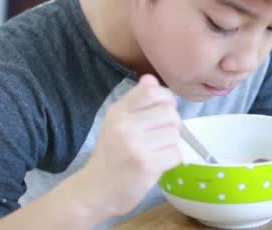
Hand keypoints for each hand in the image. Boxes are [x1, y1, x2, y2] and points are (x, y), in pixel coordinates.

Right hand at [73, 74, 181, 217]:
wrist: (95, 192)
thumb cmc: (111, 154)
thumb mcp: (117, 123)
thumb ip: (136, 101)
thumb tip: (151, 78)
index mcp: (118, 112)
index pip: (151, 92)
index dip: (166, 99)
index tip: (164, 109)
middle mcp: (125, 126)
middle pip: (170, 113)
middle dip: (172, 124)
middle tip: (162, 135)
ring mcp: (136, 146)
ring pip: (175, 134)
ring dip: (172, 144)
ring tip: (157, 150)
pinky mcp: (147, 166)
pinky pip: (176, 154)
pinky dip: (172, 160)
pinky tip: (159, 163)